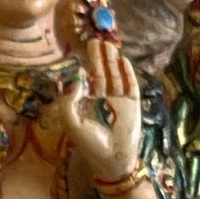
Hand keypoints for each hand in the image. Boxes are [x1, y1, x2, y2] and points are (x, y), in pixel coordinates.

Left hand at [60, 39, 142, 181]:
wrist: (112, 157)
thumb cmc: (89, 143)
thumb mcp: (71, 122)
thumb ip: (68, 101)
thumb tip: (76, 79)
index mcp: (85, 104)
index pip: (83, 82)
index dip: (81, 70)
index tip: (76, 59)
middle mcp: (100, 99)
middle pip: (99, 73)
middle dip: (96, 58)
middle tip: (93, 41)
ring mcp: (117, 100)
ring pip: (113, 75)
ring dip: (110, 60)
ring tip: (106, 44)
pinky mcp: (131, 103)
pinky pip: (129, 83)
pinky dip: (126, 71)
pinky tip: (121, 59)